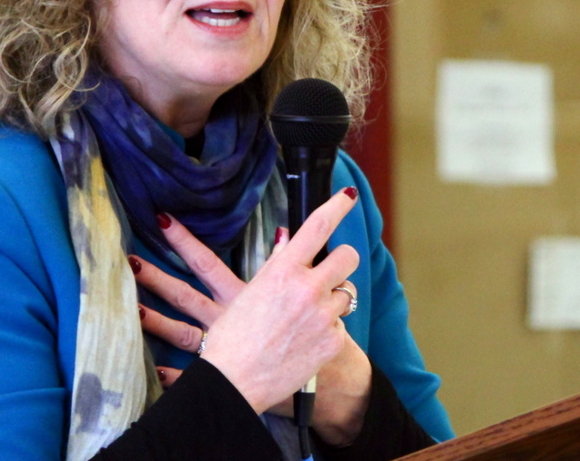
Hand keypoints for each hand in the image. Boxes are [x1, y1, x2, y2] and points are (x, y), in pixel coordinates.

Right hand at [132, 187, 367, 421]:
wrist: (234, 383)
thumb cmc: (232, 339)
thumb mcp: (248, 293)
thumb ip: (276, 265)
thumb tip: (289, 240)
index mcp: (282, 271)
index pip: (317, 226)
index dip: (336, 206)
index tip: (347, 196)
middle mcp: (307, 289)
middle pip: (347, 256)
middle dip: (342, 260)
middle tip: (331, 270)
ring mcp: (323, 316)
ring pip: (346, 294)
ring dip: (332, 301)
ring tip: (306, 318)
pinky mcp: (332, 342)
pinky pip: (340, 326)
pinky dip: (327, 332)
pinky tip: (305, 342)